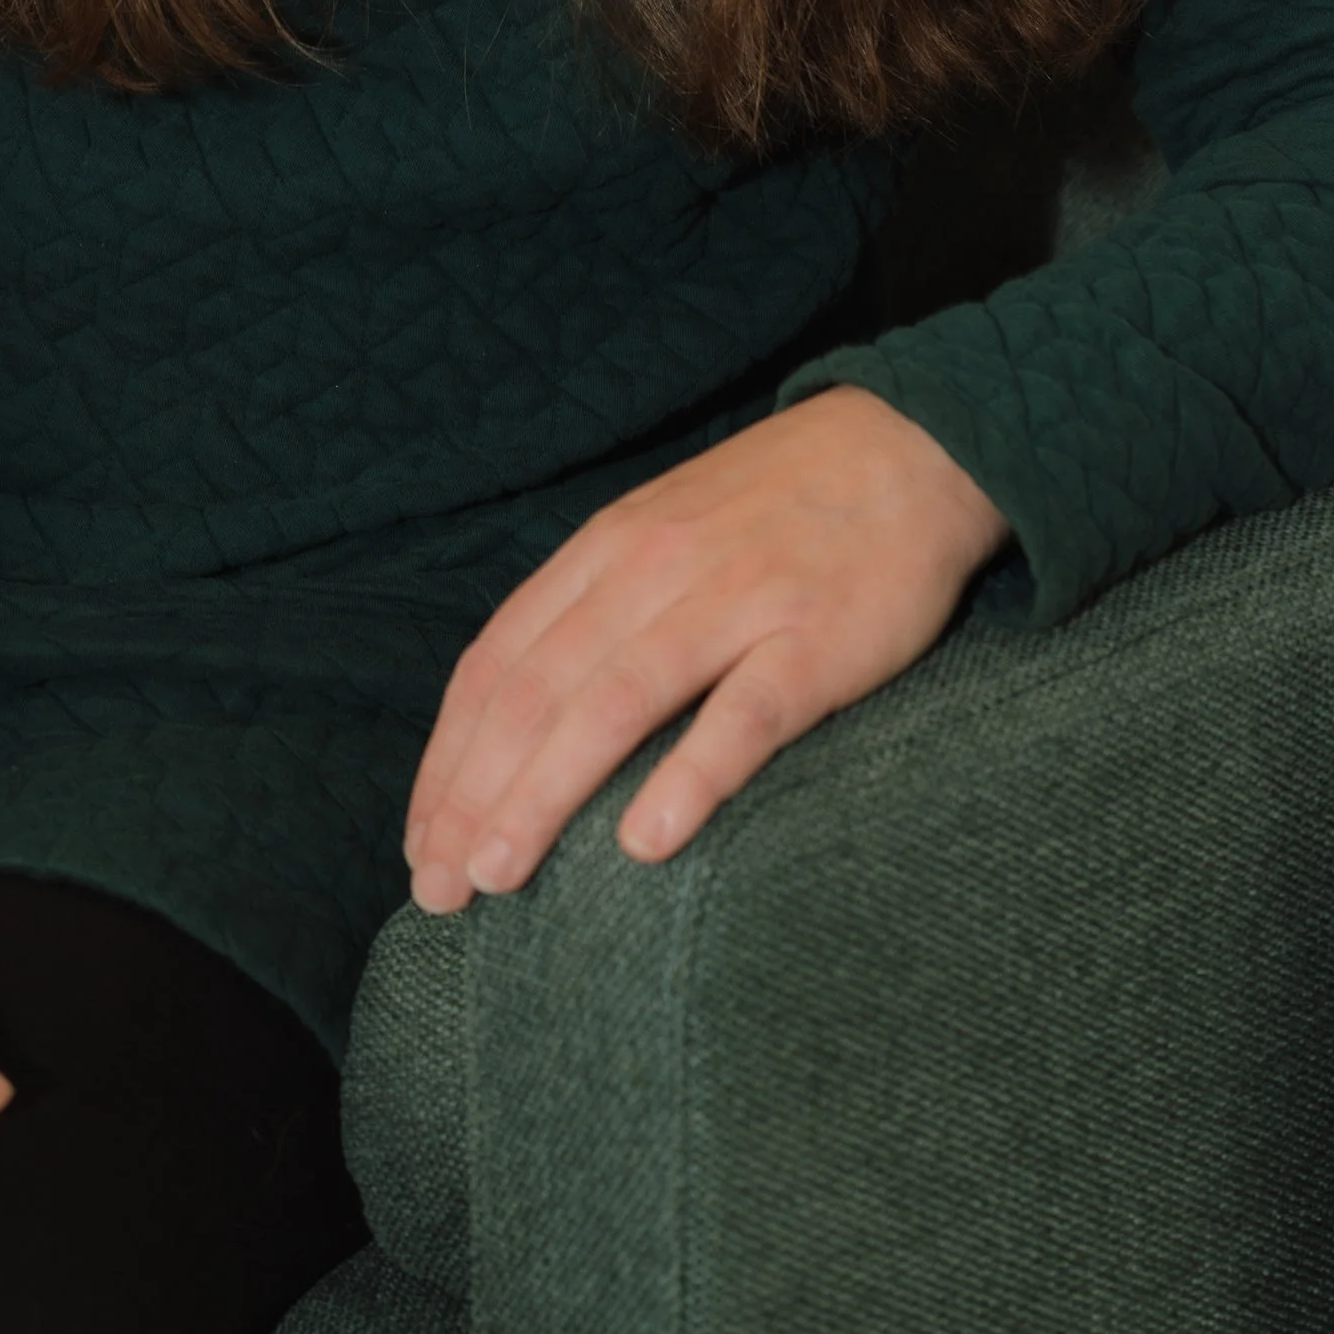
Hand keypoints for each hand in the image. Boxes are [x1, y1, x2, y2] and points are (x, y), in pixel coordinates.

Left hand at [404, 389, 1008, 911]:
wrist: (913, 445)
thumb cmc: (776, 506)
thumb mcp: (660, 524)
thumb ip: (595, 603)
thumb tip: (517, 712)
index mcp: (607, 547)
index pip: (497, 663)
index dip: (448, 759)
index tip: (421, 841)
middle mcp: (654, 570)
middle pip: (537, 693)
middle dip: (474, 796)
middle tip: (439, 888)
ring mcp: (736, 603)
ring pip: (614, 704)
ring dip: (545, 794)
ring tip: (501, 873)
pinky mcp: (816, 641)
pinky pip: (743, 714)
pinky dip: (688, 777)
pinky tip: (644, 843)